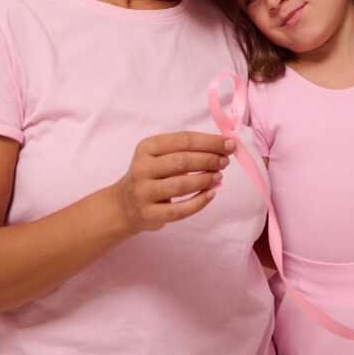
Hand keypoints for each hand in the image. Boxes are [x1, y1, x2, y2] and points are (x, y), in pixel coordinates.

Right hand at [113, 132, 232, 234]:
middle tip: (225, 161)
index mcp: (147, 147)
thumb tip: (223, 146)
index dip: (210, 142)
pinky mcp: (149, 214)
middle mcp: (142, 168)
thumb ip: (187, 149)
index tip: (229, 143)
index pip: (183, 140)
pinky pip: (180, 210)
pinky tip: (211, 194)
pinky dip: (199, 202)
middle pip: (183, 161)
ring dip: (205, 179)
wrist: (124, 205)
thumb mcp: (160, 155)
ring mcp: (144, 192)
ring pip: (181, 185)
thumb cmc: (151, 175)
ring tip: (218, 176)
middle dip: (209, 159)